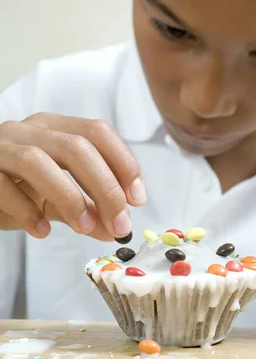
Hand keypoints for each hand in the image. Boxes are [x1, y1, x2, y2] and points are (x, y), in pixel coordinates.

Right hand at [0, 114, 145, 240]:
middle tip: (119, 223)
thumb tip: (117, 228)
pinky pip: (3, 186)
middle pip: (76, 147)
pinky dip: (27, 211)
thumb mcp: (54, 197)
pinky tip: (41, 230)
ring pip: (39, 161)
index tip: (138, 198)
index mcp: (54, 128)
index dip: (123, 162)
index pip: (98, 131)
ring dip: (69, 197)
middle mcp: (28, 130)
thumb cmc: (14, 188)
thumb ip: (86, 209)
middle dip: (105, 187)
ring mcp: (0, 147)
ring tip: (85, 228)